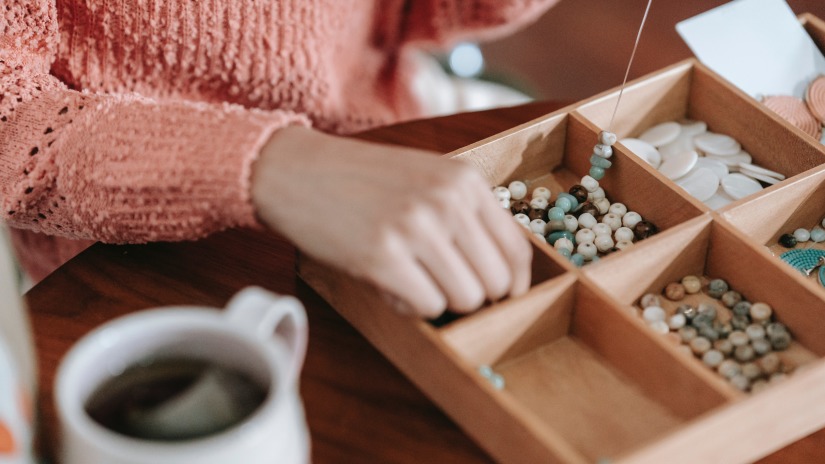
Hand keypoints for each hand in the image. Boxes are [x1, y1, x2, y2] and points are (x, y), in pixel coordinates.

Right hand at [251, 126, 531, 317]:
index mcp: (465, 180)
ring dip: (440, 302)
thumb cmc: (361, 181)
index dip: (512, 285)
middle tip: (440, 287)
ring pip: (466, 299)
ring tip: (409, 280)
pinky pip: (427, 307)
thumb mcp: (426, 178)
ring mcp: (416, 227)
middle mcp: (448, 201)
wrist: (295, 171)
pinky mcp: (382, 256)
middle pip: (496, 283)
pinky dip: (411, 307)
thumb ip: (465, 215)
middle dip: (472, 296)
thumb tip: (501, 278)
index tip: (498, 298)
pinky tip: (389, 285)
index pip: (517, 250)